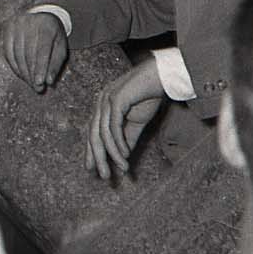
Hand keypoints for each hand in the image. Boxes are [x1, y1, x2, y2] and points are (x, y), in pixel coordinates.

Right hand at [2, 11, 68, 91]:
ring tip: (30, 83)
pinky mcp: (7, 28)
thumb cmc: (54, 36)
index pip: (41, 50)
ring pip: (17, 54)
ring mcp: (16, 24)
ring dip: (24, 72)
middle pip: (28, 53)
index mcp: (46, 26)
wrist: (42, 14)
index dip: (40, 68)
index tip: (39, 83)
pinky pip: (8, 51)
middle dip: (32, 73)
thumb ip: (55, 64)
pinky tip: (21, 74)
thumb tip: (49, 82)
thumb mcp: (60, 48)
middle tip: (37, 88)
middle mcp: (29, 22)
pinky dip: (14, 65)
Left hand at [85, 60, 166, 179]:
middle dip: (97, 156)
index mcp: (103, 106)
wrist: (161, 77)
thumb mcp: (136, 122)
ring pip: (103, 132)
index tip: (91, 169)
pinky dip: (119, 142)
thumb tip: (123, 157)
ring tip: (122, 169)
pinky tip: (125, 155)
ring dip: (112, 153)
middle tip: (104, 176)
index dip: (91, 151)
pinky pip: (114, 124)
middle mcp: (101, 101)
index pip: (92, 132)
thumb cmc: (148, 96)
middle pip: (93, 134)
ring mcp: (107, 98)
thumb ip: (128, 138)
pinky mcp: (117, 98)